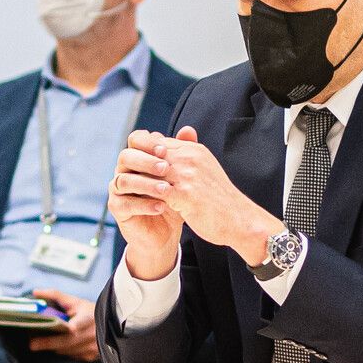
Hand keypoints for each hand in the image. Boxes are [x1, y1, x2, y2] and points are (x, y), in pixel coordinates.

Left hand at [28, 288, 98, 360]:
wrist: (111, 326)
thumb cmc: (90, 312)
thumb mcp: (75, 302)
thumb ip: (55, 296)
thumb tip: (36, 293)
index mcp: (89, 317)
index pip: (81, 323)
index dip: (74, 327)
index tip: (68, 328)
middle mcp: (93, 333)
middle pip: (69, 341)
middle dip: (49, 343)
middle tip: (33, 344)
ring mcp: (93, 347)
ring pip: (68, 351)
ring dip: (54, 348)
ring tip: (39, 344)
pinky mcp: (91, 356)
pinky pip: (72, 356)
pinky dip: (63, 351)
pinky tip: (57, 346)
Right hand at [110, 130, 186, 279]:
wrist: (165, 233)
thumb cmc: (172, 201)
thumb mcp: (180, 178)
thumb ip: (182, 153)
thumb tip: (189, 129)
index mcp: (138, 159)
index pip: (135, 141)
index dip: (147, 142)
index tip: (165, 149)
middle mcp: (124, 171)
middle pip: (126, 157)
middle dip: (145, 161)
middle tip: (165, 167)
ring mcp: (118, 190)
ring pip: (124, 181)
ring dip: (145, 184)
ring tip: (166, 190)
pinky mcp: (117, 209)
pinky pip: (125, 204)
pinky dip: (143, 204)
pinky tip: (160, 207)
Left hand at [128, 127, 278, 264]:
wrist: (240, 220)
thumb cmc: (220, 200)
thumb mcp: (204, 171)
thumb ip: (185, 159)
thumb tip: (163, 151)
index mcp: (193, 150)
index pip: (156, 142)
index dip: (140, 153)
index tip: (131, 165)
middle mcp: (190, 158)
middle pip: (150, 153)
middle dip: (134, 165)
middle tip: (122, 176)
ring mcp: (188, 175)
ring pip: (151, 171)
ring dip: (137, 181)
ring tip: (126, 191)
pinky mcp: (186, 194)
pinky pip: (156, 192)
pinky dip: (146, 197)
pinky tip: (138, 205)